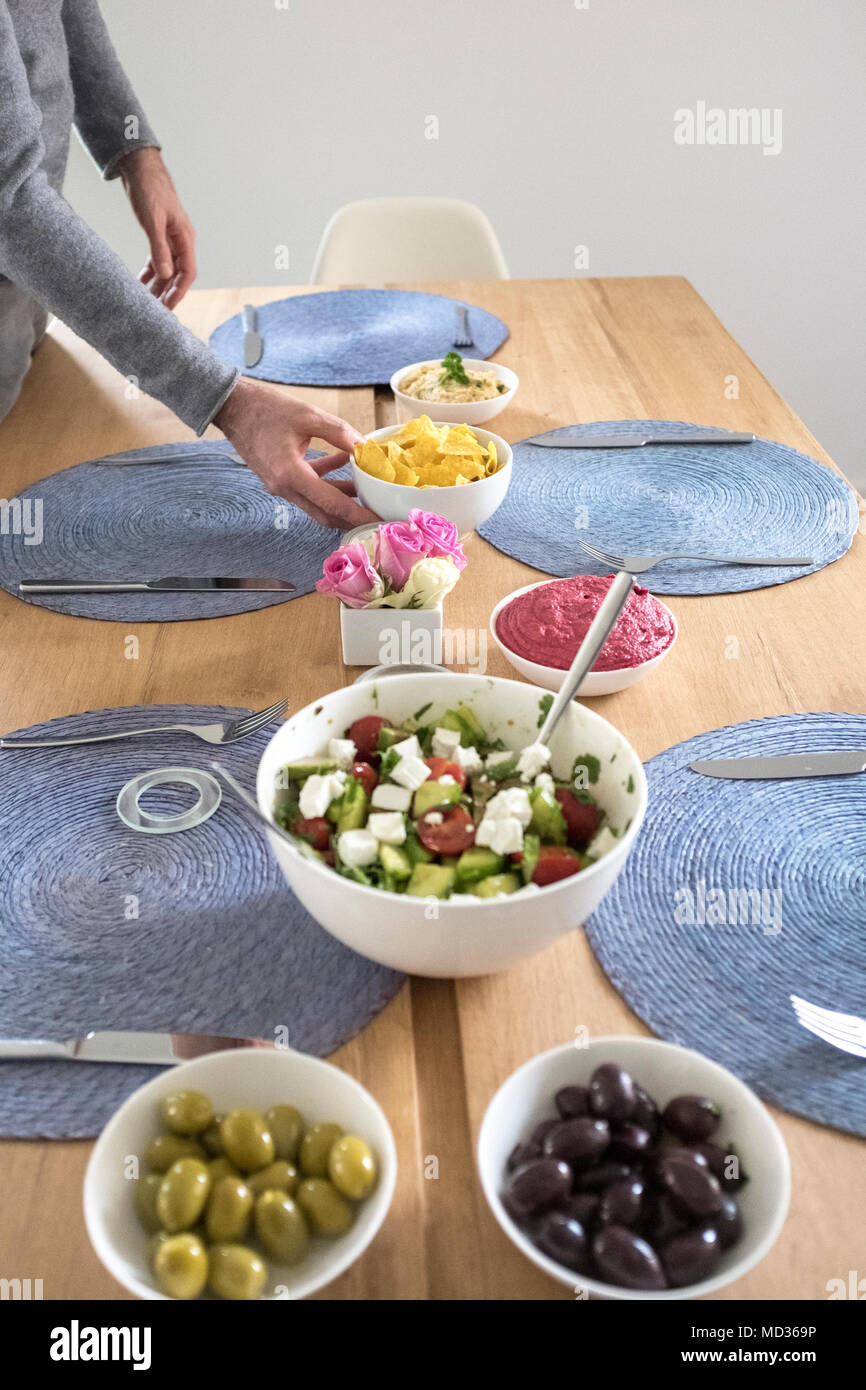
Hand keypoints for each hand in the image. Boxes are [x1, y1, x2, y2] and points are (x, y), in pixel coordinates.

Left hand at [118, 148, 196, 308]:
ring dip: (159, 286)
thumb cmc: (150, 190)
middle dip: (169, 293)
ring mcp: (170, 239)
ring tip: (148, 302)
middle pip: (178, 274)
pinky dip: (150, 272)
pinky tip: (141, 283)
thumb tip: (164, 275)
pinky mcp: (159, 235)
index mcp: (185, 238)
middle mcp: (181, 241)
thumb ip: (159, 248)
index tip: (169, 306)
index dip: (179, 291)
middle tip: (157, 312)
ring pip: (168, 269)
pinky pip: (158, 259)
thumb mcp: (153, 221)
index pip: (188, 272)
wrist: (142, 169)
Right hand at [215, 378, 379, 528]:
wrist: (232, 407)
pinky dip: (328, 480)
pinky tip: (345, 461)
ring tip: (367, 489)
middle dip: (353, 517)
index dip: (358, 515)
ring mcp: (281, 485)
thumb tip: (366, 448)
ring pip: (318, 502)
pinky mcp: (280, 478)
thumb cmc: (264, 408)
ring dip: (342, 498)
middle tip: (378, 516)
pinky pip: (309, 486)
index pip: (332, 504)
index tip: (379, 521)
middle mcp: (284, 487)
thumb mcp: (308, 415)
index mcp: (290, 475)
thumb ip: (340, 433)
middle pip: (325, 514)